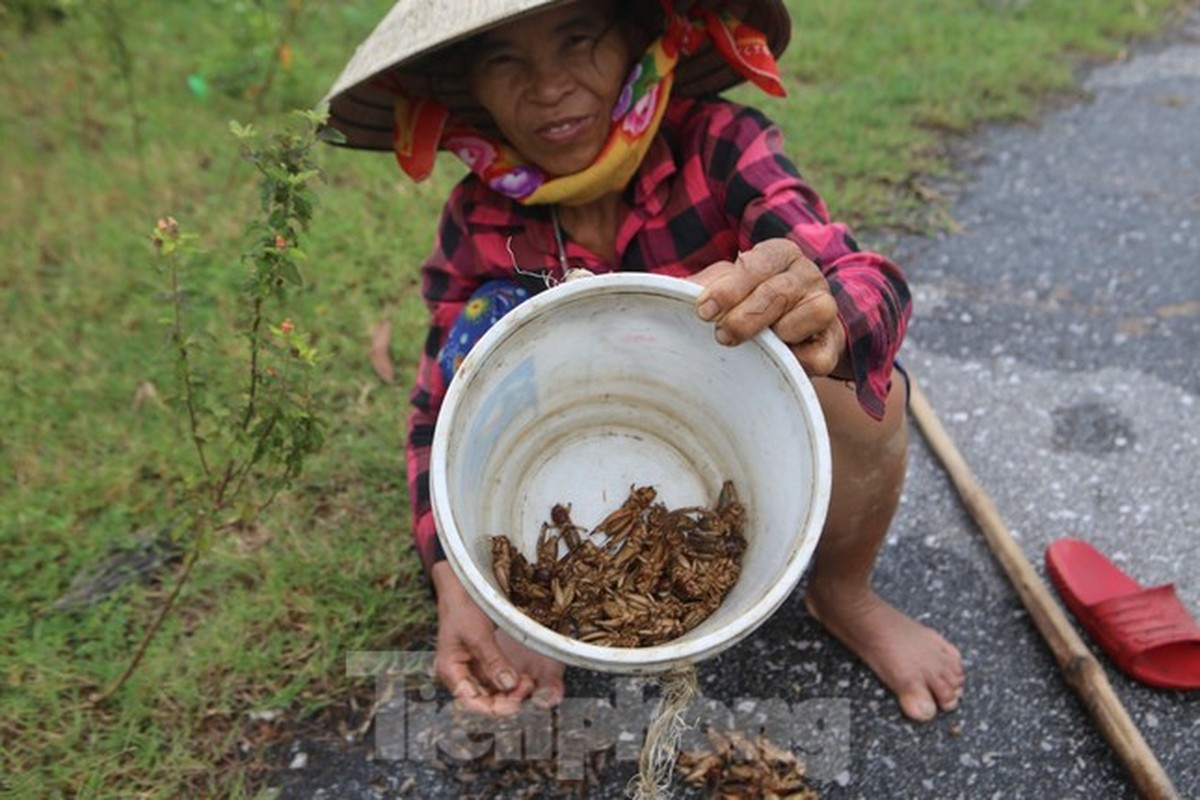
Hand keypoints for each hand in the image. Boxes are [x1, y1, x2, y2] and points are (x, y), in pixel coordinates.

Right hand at [431, 561, 564, 714]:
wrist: (461, 584)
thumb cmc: (461, 606)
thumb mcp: (478, 633)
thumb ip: (493, 660)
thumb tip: (510, 684)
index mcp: (451, 671)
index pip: (471, 702)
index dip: (494, 708)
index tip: (516, 704)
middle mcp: (460, 674)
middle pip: (483, 699)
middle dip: (505, 700)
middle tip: (527, 689)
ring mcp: (472, 668)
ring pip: (493, 691)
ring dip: (511, 692)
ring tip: (528, 683)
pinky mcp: (483, 660)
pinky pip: (498, 677)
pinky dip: (511, 680)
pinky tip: (524, 678)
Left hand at [692, 238, 847, 377]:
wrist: (794, 332)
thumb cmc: (749, 303)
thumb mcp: (726, 287)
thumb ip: (703, 285)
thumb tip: (675, 293)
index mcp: (778, 254)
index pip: (757, 263)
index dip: (729, 288)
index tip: (704, 311)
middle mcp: (807, 274)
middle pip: (779, 291)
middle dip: (745, 317)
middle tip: (722, 335)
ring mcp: (825, 306)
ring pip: (812, 313)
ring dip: (778, 333)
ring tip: (758, 346)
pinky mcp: (833, 342)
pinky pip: (819, 354)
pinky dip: (798, 361)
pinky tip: (781, 361)